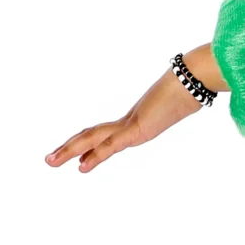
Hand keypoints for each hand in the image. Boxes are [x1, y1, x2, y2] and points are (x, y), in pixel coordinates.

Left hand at [47, 45, 225, 172]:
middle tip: (49, 159)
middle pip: (92, 135)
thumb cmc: (193, 87)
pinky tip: (81, 166)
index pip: (107, 134)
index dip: (88, 145)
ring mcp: (132, 124)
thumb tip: (191, 101)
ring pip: (92, 139)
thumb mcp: (185, 104)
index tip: (78, 159)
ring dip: (70, 150)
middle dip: (69, 147)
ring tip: (51, 161)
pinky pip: (111, 145)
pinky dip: (95, 156)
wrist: (195, 77)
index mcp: (139, 119)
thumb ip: (180, 104)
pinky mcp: (138, 128)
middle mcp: (130, 121)